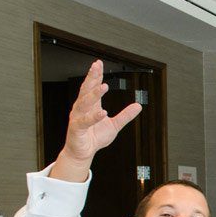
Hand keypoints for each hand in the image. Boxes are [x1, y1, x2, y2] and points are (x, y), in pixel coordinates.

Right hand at [54, 60, 142, 180]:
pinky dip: (93, 117)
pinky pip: (84, 122)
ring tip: (104, 87)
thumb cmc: (95, 137)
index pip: (92, 87)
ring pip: (84, 103)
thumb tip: (138, 105)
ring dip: (94, 95)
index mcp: (91, 106)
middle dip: (91, 78)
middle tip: (96, 67)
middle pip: (86, 90)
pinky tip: (102, 112)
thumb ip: (125, 115)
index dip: (95, 75)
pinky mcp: (77, 129)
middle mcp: (82, 109)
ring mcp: (78, 118)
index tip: (98, 63)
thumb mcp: (115, 125)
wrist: (83, 153)